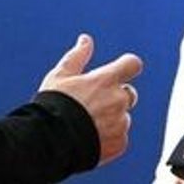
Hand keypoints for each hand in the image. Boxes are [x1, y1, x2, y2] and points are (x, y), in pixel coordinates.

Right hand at [39, 34, 143, 165]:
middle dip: (116, 96)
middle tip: (94, 104)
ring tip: (87, 124)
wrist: (51, 141)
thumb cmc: (54, 105)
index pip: (132, 64)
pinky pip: (120, 136)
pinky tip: (91, 138)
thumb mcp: (60, 75)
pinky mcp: (120, 143)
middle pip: (129, 93)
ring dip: (111, 118)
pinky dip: (109, 137)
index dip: (127, 65)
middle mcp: (118, 100)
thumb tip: (86, 40)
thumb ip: (77, 56)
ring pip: (123, 117)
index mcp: (106, 80)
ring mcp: (120, 122)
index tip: (121, 69)